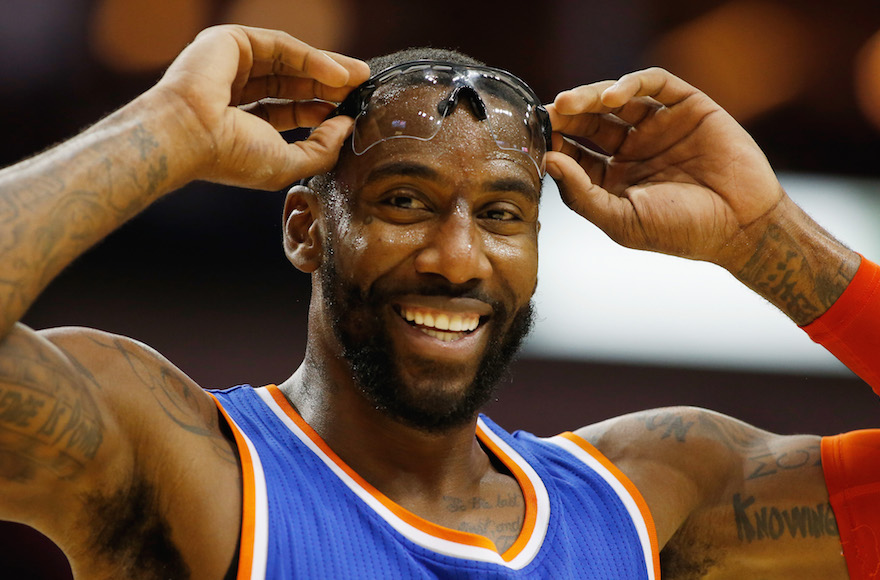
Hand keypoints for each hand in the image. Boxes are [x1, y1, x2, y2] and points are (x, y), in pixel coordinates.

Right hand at [154, 25, 369, 189]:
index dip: (321, 111)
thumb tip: (347, 126)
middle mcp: (235, 91)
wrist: (189, 135)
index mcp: (241, 123)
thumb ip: (322, 148)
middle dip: (329, 86)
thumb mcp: (289, 163)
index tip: (352, 115)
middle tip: (362, 90)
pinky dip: (314, 59)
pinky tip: (339, 75)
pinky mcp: (232, 41)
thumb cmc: (232, 157)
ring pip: (290, 62)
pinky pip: (282, 46)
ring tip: (360, 79)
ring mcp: (231, 64)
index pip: (289, 111)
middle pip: (293, 83)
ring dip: (327, 69)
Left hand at [546, 67, 782, 269]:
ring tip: (568, 103)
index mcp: (613, 180)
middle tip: (546, 114)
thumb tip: (548, 161)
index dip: (553, 145)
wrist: (743, 226)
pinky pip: (653, 84)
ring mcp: (658, 127)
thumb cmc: (682, 232)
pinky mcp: (686, 107)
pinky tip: (611, 97)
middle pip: (589, 124)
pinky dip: (629, 84)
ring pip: (614, 100)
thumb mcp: (621, 220)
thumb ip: (581, 194)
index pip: (573, 155)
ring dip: (589, 97)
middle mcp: (632, 150)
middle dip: (565, 117)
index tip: (534, 142)